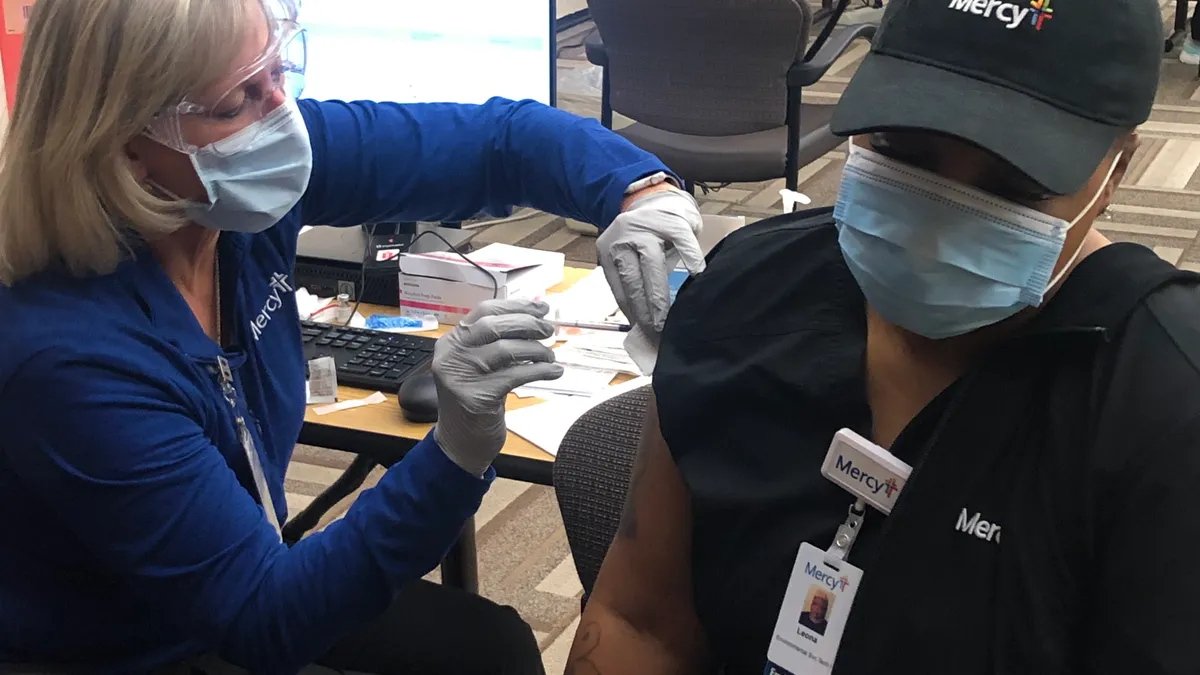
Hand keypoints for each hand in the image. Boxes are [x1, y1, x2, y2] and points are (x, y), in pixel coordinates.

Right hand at [431, 299, 563, 475]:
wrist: (460, 442)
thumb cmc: (476, 399)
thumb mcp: (480, 366)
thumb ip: (497, 342)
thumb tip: (535, 316)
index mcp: (452, 341)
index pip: (485, 311)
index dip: (516, 306)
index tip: (541, 307)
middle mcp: (451, 354)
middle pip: (494, 326)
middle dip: (527, 324)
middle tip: (549, 330)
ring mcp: (461, 376)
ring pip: (505, 349)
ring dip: (535, 349)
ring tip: (550, 355)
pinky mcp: (476, 397)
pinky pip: (515, 375)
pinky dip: (539, 371)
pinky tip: (553, 372)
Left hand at [597, 188, 704, 334]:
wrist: (657, 200)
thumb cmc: (646, 239)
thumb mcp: (629, 257)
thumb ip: (633, 284)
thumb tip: (641, 325)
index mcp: (609, 250)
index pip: (619, 287)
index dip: (631, 312)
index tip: (642, 332)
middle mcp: (623, 238)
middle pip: (632, 278)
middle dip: (644, 309)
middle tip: (655, 331)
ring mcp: (647, 228)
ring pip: (652, 264)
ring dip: (660, 295)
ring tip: (668, 318)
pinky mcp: (671, 221)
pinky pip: (682, 243)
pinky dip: (690, 260)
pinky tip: (697, 276)